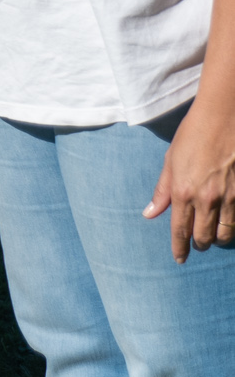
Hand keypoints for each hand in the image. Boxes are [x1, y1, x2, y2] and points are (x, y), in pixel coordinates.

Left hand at [146, 98, 234, 261]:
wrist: (223, 118)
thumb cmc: (193, 135)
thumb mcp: (170, 161)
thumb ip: (162, 190)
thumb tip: (150, 213)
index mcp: (182, 191)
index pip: (179, 229)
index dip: (179, 247)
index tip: (179, 258)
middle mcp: (206, 198)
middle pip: (204, 236)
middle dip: (199, 245)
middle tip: (196, 245)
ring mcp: (229, 197)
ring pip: (225, 233)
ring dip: (217, 239)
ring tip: (212, 237)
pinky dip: (232, 226)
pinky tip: (228, 224)